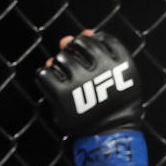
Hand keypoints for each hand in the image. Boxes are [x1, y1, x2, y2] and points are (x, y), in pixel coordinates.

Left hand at [35, 30, 147, 165]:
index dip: (93, 46)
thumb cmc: (116, 103)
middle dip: (76, 54)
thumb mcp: (120, 74)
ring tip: (72, 82)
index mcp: (120, 62)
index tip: (94, 60)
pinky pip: (44, 74)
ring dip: (62, 67)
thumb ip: (104, 50)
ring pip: (60, 58)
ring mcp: (81, 81)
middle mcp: (102, 69)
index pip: (99, 38)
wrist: (111, 134)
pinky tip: (58, 89)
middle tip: (81, 71)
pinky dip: (47, 80)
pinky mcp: (63, 95)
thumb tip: (84, 30)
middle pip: (78, 43)